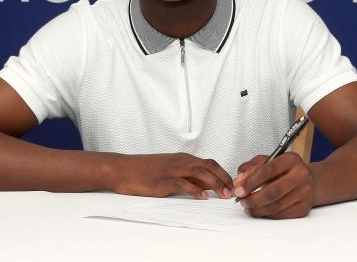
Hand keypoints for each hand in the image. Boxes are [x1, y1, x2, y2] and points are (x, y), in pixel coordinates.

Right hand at [112, 153, 234, 199]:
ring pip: (199, 173)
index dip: (223, 173)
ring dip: (214, 184)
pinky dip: (195, 190)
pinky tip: (203, 198)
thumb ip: (188, 177)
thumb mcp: (170, 170)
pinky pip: (183, 184)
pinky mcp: (163, 180)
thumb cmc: (145, 171)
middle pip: (209, 166)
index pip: (210, 163)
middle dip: (223, 178)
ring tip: (224, 195)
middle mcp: (180, 161)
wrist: (123, 169)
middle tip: (233, 191)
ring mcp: (172, 170)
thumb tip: (207, 186)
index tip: (232, 185)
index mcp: (183, 158)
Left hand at [233, 152, 314, 218]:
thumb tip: (239, 181)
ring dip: (258, 209)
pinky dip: (267, 215)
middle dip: (254, 199)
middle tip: (242, 201)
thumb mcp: (267, 161)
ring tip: (248, 207)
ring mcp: (305, 192)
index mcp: (291, 159)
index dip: (251, 182)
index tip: (239, 189)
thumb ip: (250, 167)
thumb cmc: (283, 169)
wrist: (305, 179)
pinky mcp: (304, 207)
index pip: (268, 170)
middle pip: (274, 191)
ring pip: (277, 205)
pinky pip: (282, 215)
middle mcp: (301, 175)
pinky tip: (260, 211)